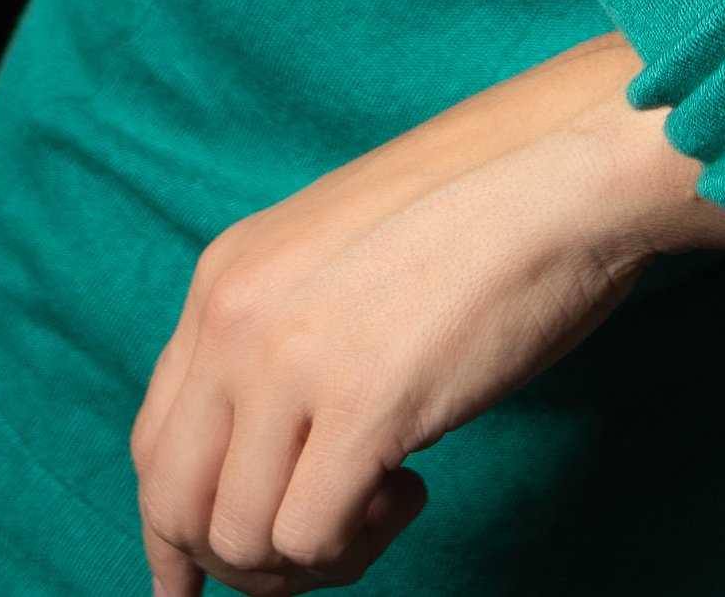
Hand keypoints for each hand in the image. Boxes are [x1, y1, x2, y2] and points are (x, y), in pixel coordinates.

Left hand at [132, 35, 724, 593]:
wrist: (569, 169)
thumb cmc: (484, 210)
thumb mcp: (337, 253)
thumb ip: (283, 329)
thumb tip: (261, 447)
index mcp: (227, 275)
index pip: (155, 442)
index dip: (176, 527)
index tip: (202, 575)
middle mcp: (239, 317)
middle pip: (175, 504)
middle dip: (233, 562)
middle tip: (317, 551)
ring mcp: (296, 361)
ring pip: (240, 538)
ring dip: (307, 558)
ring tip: (381, 505)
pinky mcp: (365, 405)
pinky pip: (311, 539)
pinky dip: (355, 546)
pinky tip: (410, 490)